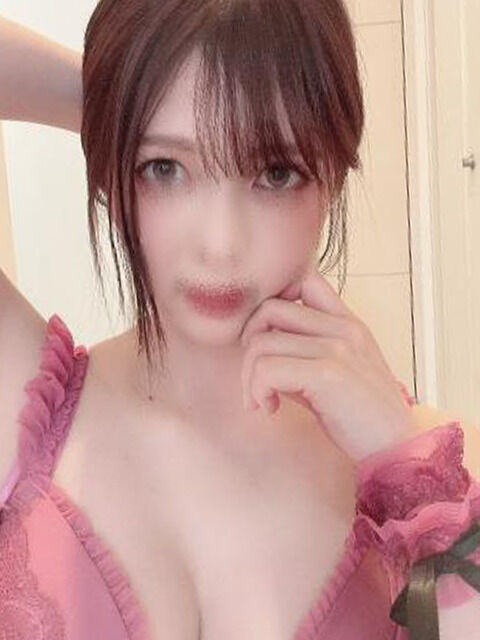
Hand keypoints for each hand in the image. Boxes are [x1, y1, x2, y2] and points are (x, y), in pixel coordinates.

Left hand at [240, 265, 415, 462]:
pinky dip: (257, 390)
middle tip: (255, 377)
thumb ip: (302, 351)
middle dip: (248, 344)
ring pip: (261, 342)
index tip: (266, 341)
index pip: (303, 279)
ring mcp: (337, 347)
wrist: (398, 450)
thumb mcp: (335, 372)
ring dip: (249, 376)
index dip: (271, 304)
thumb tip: (254, 347)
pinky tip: (269, 408)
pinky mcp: (327, 374)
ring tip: (261, 400)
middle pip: (269, 309)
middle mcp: (343, 327)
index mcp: (347, 322)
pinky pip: (266, 369)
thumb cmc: (361, 417)